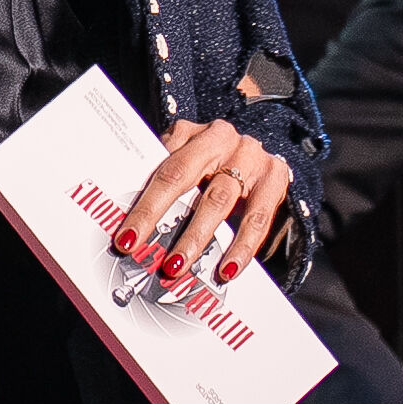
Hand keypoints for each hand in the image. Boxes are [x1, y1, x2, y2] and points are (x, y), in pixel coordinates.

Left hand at [117, 118, 292, 280]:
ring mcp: (250, 157)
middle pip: (184, 179)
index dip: (145, 206)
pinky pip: (258, 219)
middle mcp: (222, 140)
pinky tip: (227, 269)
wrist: (257, 153)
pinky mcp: (274, 178)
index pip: (162, 170)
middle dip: (161, 220)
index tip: (128, 238)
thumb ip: (164, 178)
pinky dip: (241, 248)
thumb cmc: (211, 162)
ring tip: (177, 266)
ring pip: (219, 201)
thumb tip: (132, 222)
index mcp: (193, 134)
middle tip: (144, 251)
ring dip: (195, 238)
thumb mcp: (186, 158)